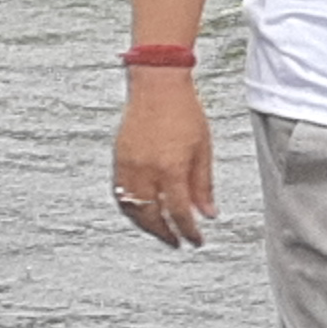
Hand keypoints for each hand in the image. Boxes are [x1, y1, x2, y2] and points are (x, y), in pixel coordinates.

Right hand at [112, 68, 215, 247]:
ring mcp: (129, 166)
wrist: (157, 85)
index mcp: (171, 169)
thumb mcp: (203, 149)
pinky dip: (131, 208)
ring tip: (160, 231)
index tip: (196, 240)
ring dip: (146, 225)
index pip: (179, 213)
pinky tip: (142, 212)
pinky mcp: (118, 159)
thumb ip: (203, 185)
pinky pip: (120, 194)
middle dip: (165, 234)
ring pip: (132, 209)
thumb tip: (208, 213)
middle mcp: (146, 171)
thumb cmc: (183, 111)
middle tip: (177, 242)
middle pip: (152, 217)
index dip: (189, 231)